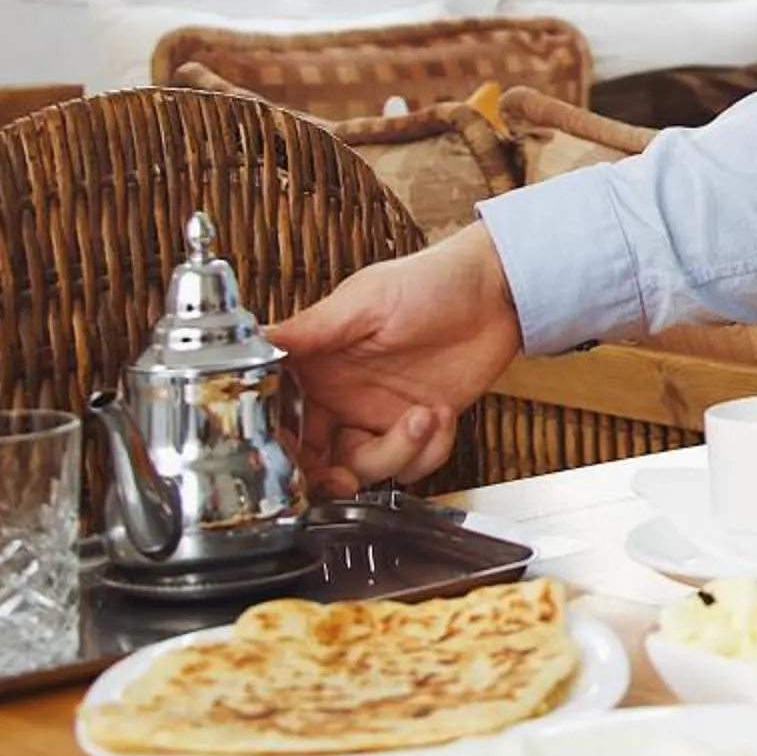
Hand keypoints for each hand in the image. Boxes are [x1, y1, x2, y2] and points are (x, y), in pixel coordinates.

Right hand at [266, 223, 523, 495]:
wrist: (497, 293)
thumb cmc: (432, 280)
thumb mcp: (366, 300)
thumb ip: (313, 329)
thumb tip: (259, 338)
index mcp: (317, 363)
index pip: (280, 414)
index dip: (279, 442)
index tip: (289, 455)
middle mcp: (341, 395)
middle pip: (315, 457)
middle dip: (327, 474)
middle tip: (345, 473)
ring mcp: (379, 414)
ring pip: (365, 467)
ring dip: (395, 453)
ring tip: (423, 417)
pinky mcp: (418, 427)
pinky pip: (411, 464)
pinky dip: (429, 450)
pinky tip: (442, 415)